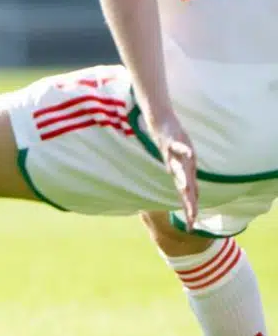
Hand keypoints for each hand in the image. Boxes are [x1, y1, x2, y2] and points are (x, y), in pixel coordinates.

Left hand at [149, 109, 199, 228]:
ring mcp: (173, 155)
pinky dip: (184, 150)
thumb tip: (192, 194)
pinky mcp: (171, 142)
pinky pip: (178, 146)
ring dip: (183, 179)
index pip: (187, 196)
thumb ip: (187, 179)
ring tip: (186, 189)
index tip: (191, 228)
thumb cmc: (173, 145)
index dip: (189, 211)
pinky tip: (190, 153)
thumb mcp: (182, 164)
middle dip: (188, 202)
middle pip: (184, 187)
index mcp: (181, 174)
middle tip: (191, 218)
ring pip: (178, 169)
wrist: (159, 123)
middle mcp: (176, 167)